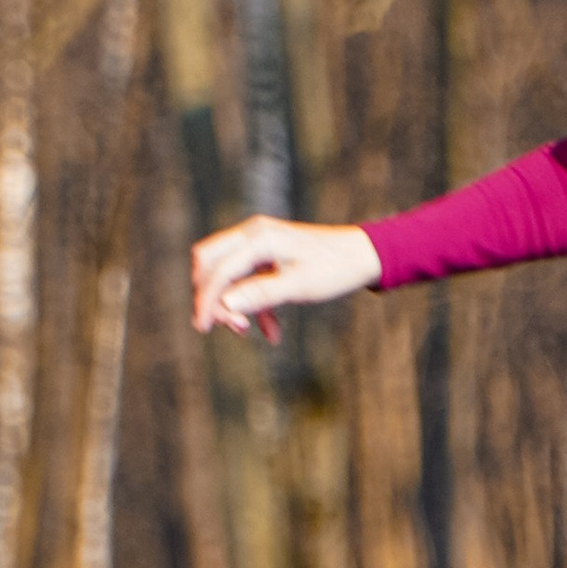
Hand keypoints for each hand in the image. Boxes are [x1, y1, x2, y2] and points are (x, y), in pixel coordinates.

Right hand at [190, 213, 381, 338]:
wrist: (363, 256)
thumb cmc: (334, 269)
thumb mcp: (299, 286)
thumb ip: (260, 294)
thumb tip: (226, 305)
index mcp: (258, 238)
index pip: (218, 270)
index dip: (207, 301)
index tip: (203, 328)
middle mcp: (252, 235)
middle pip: (209, 262)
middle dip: (211, 296)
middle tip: (228, 326)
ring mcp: (258, 244)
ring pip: (225, 273)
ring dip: (231, 303)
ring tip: (247, 330)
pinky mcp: (267, 257)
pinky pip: (245, 281)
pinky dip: (252, 305)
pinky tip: (272, 332)